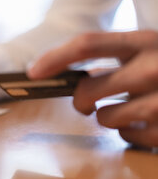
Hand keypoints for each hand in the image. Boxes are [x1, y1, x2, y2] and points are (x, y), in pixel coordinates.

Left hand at [27, 30, 157, 147]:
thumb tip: (71, 74)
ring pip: (104, 117)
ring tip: (130, 109)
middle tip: (85, 103)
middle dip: (79, 100)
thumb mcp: (150, 50)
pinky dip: (129, 131)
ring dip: (108, 116)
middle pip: (87, 89)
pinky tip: (145, 121)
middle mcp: (153, 69)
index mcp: (145, 42)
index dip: (54, 58)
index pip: (87, 44)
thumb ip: (118, 55)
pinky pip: (125, 137)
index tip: (33, 72)